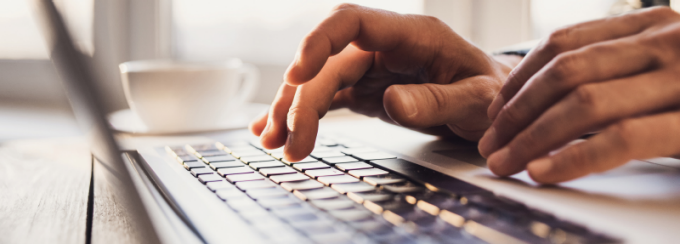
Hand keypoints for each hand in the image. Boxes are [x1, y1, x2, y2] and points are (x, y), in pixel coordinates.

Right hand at [249, 4, 516, 161]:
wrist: (494, 104)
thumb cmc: (492, 93)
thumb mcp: (478, 99)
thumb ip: (437, 100)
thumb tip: (392, 103)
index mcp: (412, 35)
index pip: (352, 22)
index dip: (318, 42)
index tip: (297, 74)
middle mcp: (384, 47)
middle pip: (327, 62)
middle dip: (301, 99)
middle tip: (289, 142)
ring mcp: (371, 68)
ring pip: (319, 80)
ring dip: (292, 109)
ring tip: (275, 143)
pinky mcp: (365, 89)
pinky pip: (326, 97)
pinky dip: (302, 114)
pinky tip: (277, 130)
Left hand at [478, 7, 679, 182]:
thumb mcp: (663, 69)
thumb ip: (616, 71)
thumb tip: (543, 103)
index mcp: (651, 25)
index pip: (564, 43)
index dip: (519, 78)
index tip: (493, 111)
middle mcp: (666, 41)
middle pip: (565, 72)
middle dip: (516, 112)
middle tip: (490, 144)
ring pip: (584, 103)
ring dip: (532, 138)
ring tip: (504, 162)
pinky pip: (621, 138)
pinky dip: (573, 157)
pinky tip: (542, 171)